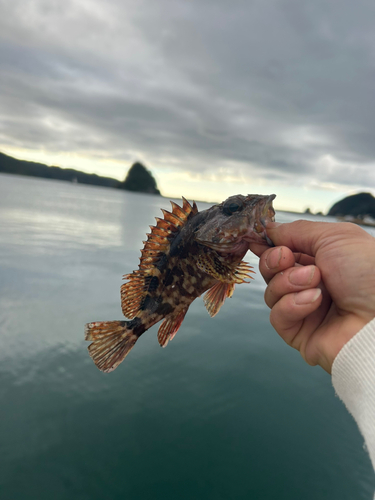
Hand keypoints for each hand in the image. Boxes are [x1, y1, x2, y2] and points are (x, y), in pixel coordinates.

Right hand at [249, 220, 374, 372]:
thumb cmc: (368, 272)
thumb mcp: (334, 237)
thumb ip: (296, 230)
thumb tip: (269, 228)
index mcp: (321, 260)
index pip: (282, 251)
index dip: (268, 245)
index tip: (256, 239)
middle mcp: (311, 284)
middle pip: (271, 271)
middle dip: (274, 261)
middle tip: (287, 258)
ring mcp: (305, 310)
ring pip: (271, 293)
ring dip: (287, 283)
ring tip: (314, 281)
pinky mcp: (300, 334)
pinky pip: (277, 316)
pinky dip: (292, 305)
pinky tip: (314, 302)